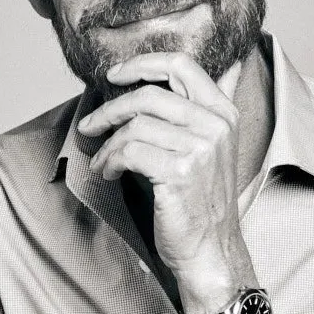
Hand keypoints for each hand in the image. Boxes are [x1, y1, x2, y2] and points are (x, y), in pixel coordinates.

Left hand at [76, 52, 245, 296]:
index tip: (114, 76)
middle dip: (110, 110)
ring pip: (134, 126)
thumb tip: (196, 73)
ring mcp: (200, 148)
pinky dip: (110, 162)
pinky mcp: (179, 172)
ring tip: (102, 160)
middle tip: (90, 125)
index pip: (181, 65)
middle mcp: (216, 126)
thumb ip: (201, 111)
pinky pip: (129, 152)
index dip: (141, 64)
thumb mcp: (211, 147)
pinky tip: (109, 173)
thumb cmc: (201, 200)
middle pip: (149, 95)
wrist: (210, 249)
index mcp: (223, 113)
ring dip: (107, 144)